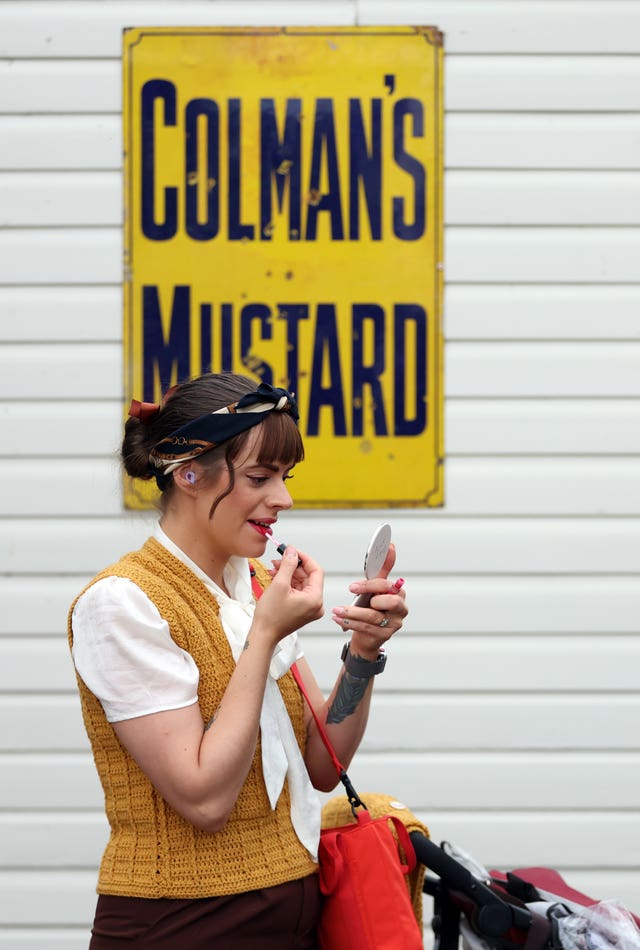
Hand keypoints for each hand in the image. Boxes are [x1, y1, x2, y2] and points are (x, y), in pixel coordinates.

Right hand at [254, 546, 323, 643]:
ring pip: (302, 583)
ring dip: (289, 574)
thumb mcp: (279, 584)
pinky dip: (288, 583)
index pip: (316, 571)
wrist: (263, 635)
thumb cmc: (270, 617)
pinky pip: (298, 591)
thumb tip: (292, 552)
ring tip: (275, 569)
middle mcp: (316, 604)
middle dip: (293, 566)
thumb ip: (288, 565)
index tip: (293, 551)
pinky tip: (277, 578)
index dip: (304, 558)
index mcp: (315, 599)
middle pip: (308, 577)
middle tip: (280, 559)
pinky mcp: (302, 610)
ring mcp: (309, 608)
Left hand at [330, 544, 406, 659]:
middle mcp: (401, 609)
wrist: (368, 635)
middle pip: (389, 601)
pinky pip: (366, 628)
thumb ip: (382, 568)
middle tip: (351, 593)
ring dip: (352, 612)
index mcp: (399, 593)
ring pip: (373, 616)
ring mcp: (394, 623)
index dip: (370, 584)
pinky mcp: (385, 636)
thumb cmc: (372, 607)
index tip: (353, 586)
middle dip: (368, 596)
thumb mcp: (375, 588)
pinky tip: (337, 618)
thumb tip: (390, 546)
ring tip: (337, 610)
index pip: (387, 586)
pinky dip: (350, 622)